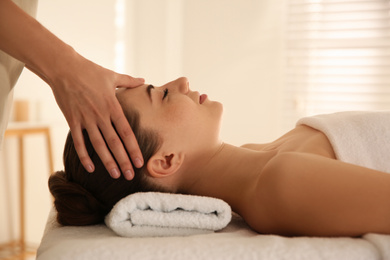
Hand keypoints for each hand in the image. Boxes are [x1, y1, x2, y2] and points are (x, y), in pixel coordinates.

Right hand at [48, 52, 143, 179]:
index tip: (140, 161)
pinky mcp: (72, 120)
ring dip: (107, 161)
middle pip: (114, 142)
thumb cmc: (90, 71)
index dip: (133, 148)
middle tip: (130, 176)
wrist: (64, 68)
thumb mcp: (112, 75)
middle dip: (123, 160)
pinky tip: (91, 168)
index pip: (126, 132)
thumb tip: (144, 81)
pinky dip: (84, 156)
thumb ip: (129, 81)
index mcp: (113, 106)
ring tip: (116, 175)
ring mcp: (85, 119)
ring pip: (98, 145)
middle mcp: (101, 115)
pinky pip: (78, 142)